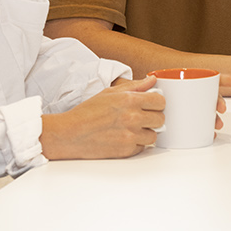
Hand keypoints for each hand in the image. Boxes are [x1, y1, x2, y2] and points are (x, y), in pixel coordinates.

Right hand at [41, 76, 164, 159]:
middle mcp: (132, 117)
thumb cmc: (87, 112)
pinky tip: (124, 138)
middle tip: (142, 118)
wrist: (70, 134)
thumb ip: (134, 86)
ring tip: (132, 129)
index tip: (151, 105)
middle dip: (153, 118)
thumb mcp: (110, 92)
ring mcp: (130, 135)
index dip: (157, 103)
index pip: (160, 101)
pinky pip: (142, 148)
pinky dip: (136, 144)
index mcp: (130, 100)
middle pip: (160, 119)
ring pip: (153, 135)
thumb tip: (152, 80)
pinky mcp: (126, 150)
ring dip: (146, 133)